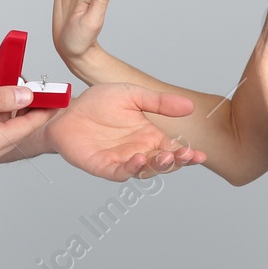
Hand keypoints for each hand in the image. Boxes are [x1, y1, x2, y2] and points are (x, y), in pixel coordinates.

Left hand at [46, 82, 207, 180]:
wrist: (68, 109)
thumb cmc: (99, 103)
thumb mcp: (133, 95)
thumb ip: (159, 102)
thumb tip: (189, 106)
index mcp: (149, 136)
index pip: (173, 149)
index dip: (187, 154)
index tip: (199, 154)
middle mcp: (139, 151)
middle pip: (163, 163)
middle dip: (175, 162)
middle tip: (184, 155)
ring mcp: (122, 161)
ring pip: (144, 171)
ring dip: (156, 166)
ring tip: (165, 157)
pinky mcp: (103, 166)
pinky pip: (120, 172)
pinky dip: (130, 169)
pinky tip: (138, 160)